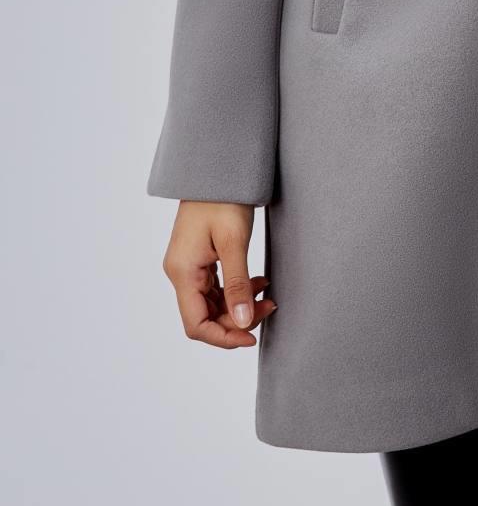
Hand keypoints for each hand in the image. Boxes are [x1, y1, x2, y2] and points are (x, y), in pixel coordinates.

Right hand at [161, 201, 277, 347]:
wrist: (218, 168)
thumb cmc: (224, 198)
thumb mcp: (234, 242)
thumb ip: (238, 285)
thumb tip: (243, 323)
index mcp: (183, 272)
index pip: (196, 325)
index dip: (223, 337)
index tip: (252, 337)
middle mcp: (181, 273)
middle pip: (205, 316)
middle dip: (237, 319)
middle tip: (269, 306)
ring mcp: (189, 266)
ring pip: (212, 303)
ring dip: (239, 305)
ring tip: (268, 294)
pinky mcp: (199, 259)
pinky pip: (216, 287)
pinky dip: (236, 290)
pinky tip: (258, 282)